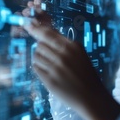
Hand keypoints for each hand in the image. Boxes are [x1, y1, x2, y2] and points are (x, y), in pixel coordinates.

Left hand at [21, 0, 119, 119]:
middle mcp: (63, 55)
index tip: (27, 23)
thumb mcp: (79, 53)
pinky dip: (39, 68)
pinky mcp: (50, 80)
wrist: (91, 96)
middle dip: (41, 47)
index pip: (48, 33)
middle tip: (48, 54)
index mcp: (72, 46)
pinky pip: (36, 67)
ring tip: (51, 65)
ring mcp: (56, 68)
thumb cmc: (85, 73)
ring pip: (36, 55)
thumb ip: (64, 44)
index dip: (36, 28)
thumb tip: (44, 33)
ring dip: (40, 58)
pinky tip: (49, 72)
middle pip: (40, 44)